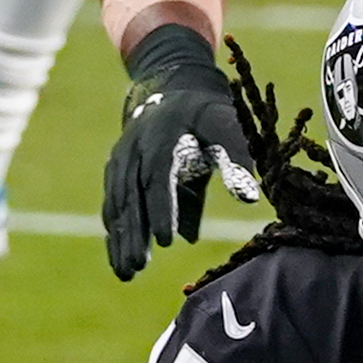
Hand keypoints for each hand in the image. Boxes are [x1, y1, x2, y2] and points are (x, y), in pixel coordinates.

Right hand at [101, 20, 259, 280]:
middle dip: (134, 233)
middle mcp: (134, 149)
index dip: (162, 208)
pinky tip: (119, 259)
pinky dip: (115, 232)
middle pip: (131, 196)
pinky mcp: (116, 170)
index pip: (158, 177)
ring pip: (117, 204)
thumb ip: (237, 158)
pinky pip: (112, 204)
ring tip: (127, 273)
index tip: (167, 240)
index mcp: (162, 138)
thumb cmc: (206, 114)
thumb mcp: (226, 126)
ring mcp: (120, 160)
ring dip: (119, 239)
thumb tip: (250, 197)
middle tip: (138, 267)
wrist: (170, 89)